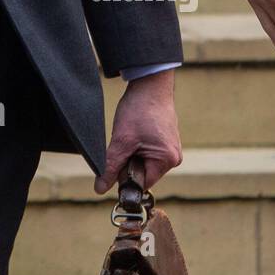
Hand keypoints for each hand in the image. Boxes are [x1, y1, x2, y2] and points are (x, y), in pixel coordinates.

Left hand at [93, 69, 180, 192]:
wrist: (149, 84)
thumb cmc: (139, 109)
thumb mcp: (121, 140)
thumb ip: (111, 166)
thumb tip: (99, 189)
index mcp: (167, 160)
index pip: (142, 183)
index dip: (126, 175)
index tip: (117, 160)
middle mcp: (174, 157)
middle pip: (144, 173)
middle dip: (130, 161)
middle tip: (124, 142)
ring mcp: (171, 148)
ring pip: (144, 161)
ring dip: (133, 152)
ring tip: (131, 133)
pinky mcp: (167, 140)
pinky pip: (149, 151)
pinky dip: (138, 144)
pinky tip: (136, 130)